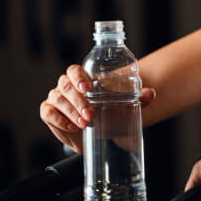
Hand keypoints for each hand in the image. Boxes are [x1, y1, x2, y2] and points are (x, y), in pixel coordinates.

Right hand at [39, 64, 156, 152]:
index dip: (79, 77)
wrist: (98, 130)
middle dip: (79, 101)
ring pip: (58, 99)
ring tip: (86, 123)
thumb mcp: (126, 105)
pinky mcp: (49, 113)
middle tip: (91, 115)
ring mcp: (56, 98)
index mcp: (82, 78)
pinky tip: (73, 127)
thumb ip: (140, 98)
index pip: (75, 71)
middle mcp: (66, 86)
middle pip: (66, 86)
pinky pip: (48, 113)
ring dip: (71, 112)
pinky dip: (60, 120)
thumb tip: (151, 93)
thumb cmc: (110, 111)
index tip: (88, 88)